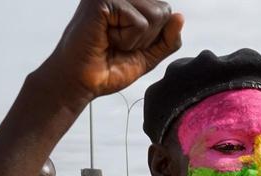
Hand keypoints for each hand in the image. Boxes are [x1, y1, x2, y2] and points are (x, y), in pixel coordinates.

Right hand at [44, 0, 182, 98]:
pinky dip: (127, 40)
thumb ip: (167, 38)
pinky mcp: (102, 1)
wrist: (81, 83)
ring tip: (112, 41)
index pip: (165, 11)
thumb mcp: (148, 55)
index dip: (153, 36)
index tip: (127, 43)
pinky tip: (106, 39)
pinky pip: (139, 22)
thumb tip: (180, 16)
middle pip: (163, 11)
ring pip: (154, 15)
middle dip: (147, 38)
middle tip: (119, 44)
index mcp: (128, 2)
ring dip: (137, 40)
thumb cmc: (108, 68)